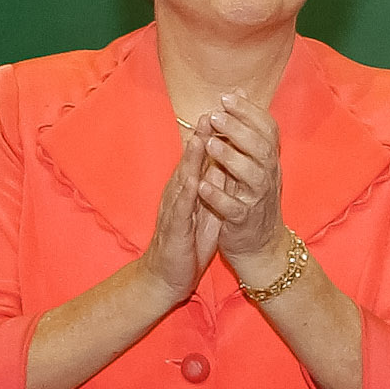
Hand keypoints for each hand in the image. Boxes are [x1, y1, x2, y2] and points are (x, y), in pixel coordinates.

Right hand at [139, 121, 227, 305]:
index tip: (223, 115)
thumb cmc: (187, 243)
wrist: (166, 277)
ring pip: (183, 179)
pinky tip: (193, 179)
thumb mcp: (204, 210)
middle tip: (211, 112)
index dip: (210, 136)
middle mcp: (178, 194)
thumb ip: (211, 187)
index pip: (199, 159)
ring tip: (201, 136)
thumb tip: (223, 164)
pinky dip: (187, 193)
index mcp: (188, 190)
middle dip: (201, 137)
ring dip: (191, 158)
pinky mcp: (174, 229)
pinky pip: (181, 209)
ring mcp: (174, 210)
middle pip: (190, 161)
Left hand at [191, 93, 286, 262]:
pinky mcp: (244, 220)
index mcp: (268, 158)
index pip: (267, 128)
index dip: (249, 111)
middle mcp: (268, 175)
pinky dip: (219, 197)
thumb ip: (244, 127)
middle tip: (216, 115)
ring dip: (230, 158)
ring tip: (209, 144)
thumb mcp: (251, 160)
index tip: (226, 97)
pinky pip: (234, 208)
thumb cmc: (250, 195)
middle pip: (261, 147)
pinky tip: (202, 186)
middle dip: (239, 129)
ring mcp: (258, 198)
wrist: (260, 244)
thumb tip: (238, 91)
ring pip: (251, 175)